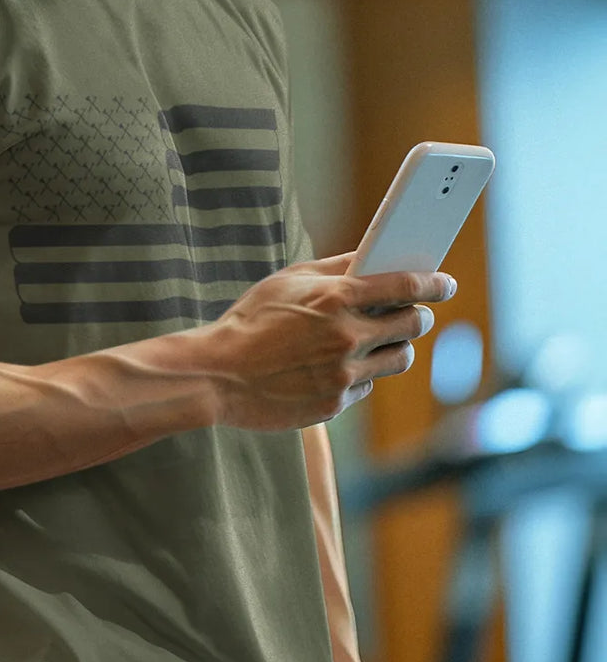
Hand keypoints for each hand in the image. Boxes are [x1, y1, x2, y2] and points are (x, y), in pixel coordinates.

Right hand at [200, 251, 455, 431]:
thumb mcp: (287, 281)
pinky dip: (360, 374)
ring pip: (398, 359)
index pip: (404, 286)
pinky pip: (366, 385)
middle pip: (413, 324)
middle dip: (419, 316)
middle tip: (415, 313)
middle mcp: (346, 336)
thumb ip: (333, 268)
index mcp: (335, 299)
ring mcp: (343, 374)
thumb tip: (370, 257)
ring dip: (397, 347)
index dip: (433, 283)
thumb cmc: (249, 322)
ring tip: (381, 340)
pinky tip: (338, 366)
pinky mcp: (335, 404)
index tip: (445, 283)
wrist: (217, 375)